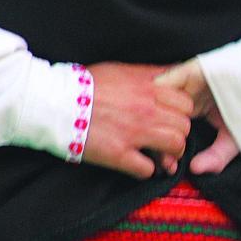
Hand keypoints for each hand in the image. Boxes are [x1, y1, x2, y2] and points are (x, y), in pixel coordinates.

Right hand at [82, 62, 192, 178]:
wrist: (54, 101)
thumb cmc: (85, 84)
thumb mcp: (122, 70)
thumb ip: (150, 74)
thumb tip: (173, 72)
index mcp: (148, 88)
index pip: (186, 103)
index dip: (181, 112)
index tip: (172, 117)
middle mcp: (146, 110)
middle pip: (185, 126)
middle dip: (178, 133)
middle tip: (166, 137)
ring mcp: (134, 133)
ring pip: (175, 146)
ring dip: (169, 153)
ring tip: (159, 153)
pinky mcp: (119, 154)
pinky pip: (148, 169)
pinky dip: (147, 170)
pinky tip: (139, 165)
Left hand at [154, 59, 239, 173]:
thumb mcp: (234, 139)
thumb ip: (216, 156)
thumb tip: (195, 170)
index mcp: (193, 110)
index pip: (169, 129)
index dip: (165, 149)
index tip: (169, 167)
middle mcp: (186, 97)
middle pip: (159, 117)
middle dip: (157, 139)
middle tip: (162, 160)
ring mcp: (186, 83)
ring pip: (158, 100)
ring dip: (155, 119)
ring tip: (157, 140)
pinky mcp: (190, 70)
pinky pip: (166, 81)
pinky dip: (159, 97)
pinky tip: (161, 116)